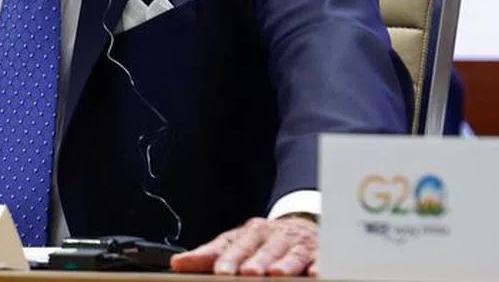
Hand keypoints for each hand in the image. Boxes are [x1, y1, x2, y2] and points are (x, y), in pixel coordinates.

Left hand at [170, 215, 317, 275]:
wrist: (299, 223)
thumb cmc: (261, 241)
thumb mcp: (234, 243)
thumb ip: (208, 255)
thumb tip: (177, 264)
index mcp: (250, 233)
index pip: (237, 246)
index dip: (229, 260)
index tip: (222, 272)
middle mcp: (273, 236)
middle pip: (264, 251)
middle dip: (257, 262)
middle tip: (249, 274)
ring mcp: (296, 242)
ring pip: (291, 254)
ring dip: (285, 264)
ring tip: (278, 274)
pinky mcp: (318, 250)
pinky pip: (320, 257)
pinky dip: (319, 264)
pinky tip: (315, 273)